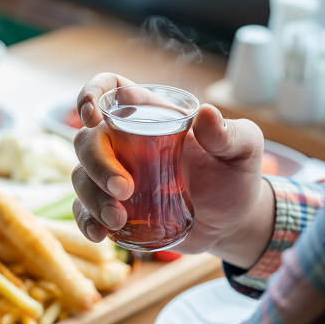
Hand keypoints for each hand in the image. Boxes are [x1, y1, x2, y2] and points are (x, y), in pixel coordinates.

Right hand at [71, 73, 274, 268]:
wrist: (231, 221)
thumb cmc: (235, 176)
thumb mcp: (243, 150)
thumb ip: (230, 133)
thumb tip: (206, 114)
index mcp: (151, 117)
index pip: (110, 89)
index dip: (91, 93)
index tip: (92, 116)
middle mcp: (126, 143)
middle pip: (87, 140)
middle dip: (97, 164)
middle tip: (124, 190)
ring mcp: (117, 176)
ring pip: (82, 177)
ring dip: (92, 197)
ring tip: (118, 219)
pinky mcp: (115, 207)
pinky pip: (85, 210)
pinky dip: (86, 221)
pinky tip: (101, 234)